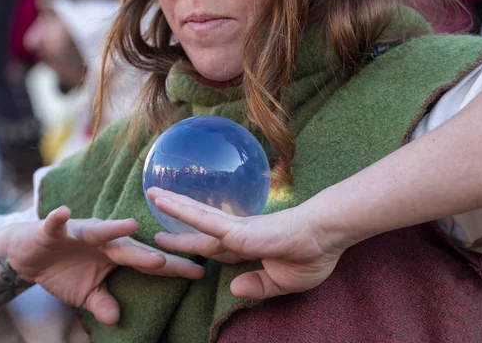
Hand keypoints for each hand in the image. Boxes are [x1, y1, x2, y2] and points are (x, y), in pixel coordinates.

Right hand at [4, 207, 204, 324]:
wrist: (28, 253)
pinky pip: (56, 223)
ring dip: (113, 228)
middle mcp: (103, 240)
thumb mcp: (85, 294)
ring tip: (131, 225)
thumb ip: (102, 302)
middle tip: (169, 260)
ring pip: (99, 230)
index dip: (172, 267)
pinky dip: (58, 218)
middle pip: (130, 247)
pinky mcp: (54, 229)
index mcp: (115, 255)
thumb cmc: (64, 270)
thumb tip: (116, 319)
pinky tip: (63, 213)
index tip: (199, 273)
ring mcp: (79, 232)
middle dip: (148, 253)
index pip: (148, 262)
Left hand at [147, 188, 344, 300]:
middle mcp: (238, 233)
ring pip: (199, 218)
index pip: (213, 246)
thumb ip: (259, 286)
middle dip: (175, 220)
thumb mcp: (284, 283)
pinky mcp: (242, 230)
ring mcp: (239, 228)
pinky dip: (186, 213)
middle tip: (153, 205)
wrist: (328, 236)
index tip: (172, 241)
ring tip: (152, 194)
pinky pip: (207, 222)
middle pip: (199, 227)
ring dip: (174, 206)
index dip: (192, 244)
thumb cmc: (313, 254)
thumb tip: (233, 287)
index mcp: (247, 246)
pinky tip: (168, 204)